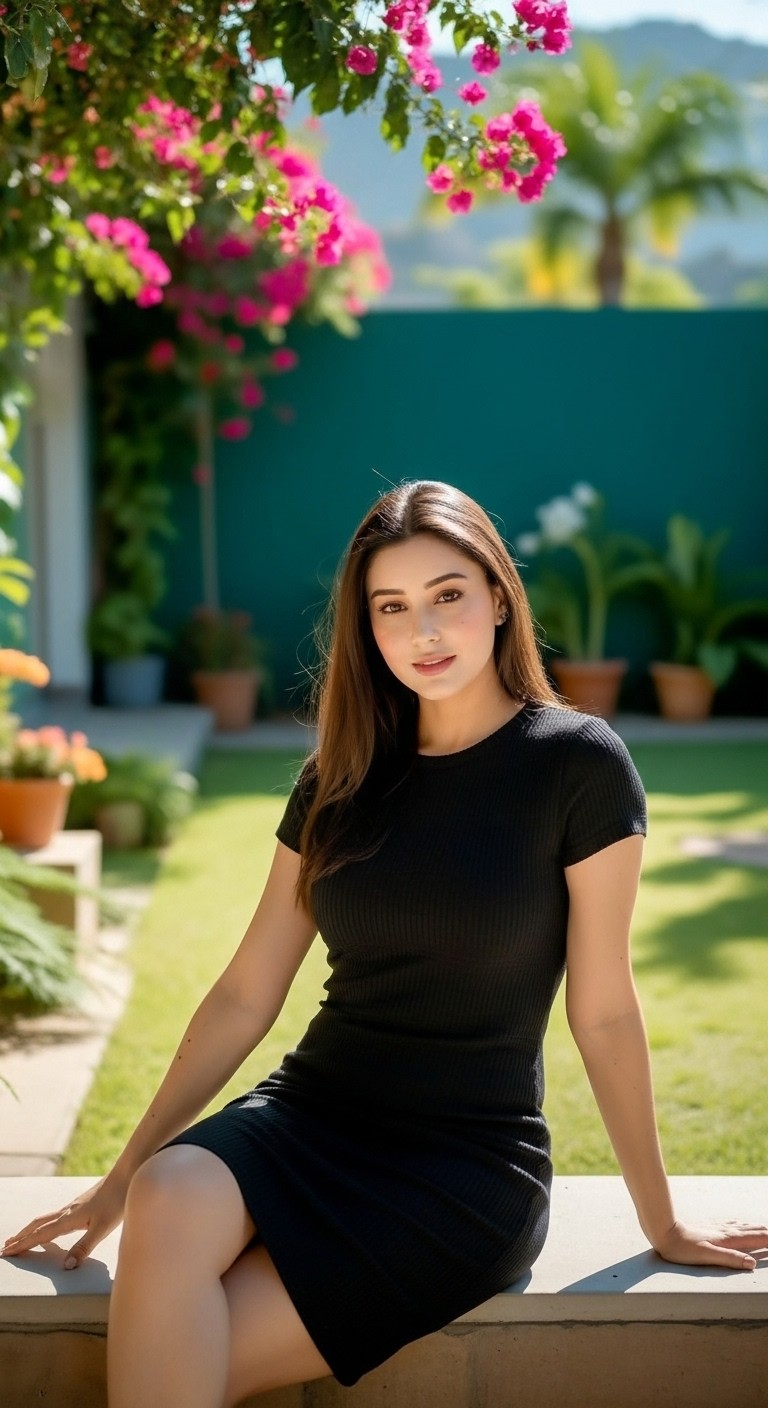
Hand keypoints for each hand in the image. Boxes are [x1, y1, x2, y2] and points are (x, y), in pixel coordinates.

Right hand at [1, 1172, 128, 1270]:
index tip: (6, 1253)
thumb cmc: (117, 1202)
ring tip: (21, 1238)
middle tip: (6, 1247)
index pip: (40, 1235)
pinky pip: (55, 1216)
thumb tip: (66, 1266)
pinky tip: (50, 1227)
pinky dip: (44, 1224)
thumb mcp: (102, 1229)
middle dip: (21, 1237)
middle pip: (37, 1225)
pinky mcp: (81, 1204)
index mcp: (68, 1219)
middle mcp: (67, 1211)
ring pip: (45, 1219)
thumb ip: (84, 1247)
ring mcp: (73, 1206)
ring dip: (31, 1230)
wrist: (127, 1175)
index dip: (23, 1245)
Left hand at [652, 1218, 767, 1270]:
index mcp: (729, 1238)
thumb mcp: (708, 1256)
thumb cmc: (684, 1248)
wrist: (665, 1231)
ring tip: (766, 1232)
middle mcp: (727, 1230)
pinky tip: (741, 1225)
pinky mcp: (711, 1227)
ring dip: (758, 1229)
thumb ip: (730, 1258)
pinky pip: (734, 1224)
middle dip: (767, 1234)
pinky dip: (745, 1226)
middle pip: (754, 1230)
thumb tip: (752, 1263)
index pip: (758, 1238)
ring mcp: (719, 1227)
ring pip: (745, 1226)